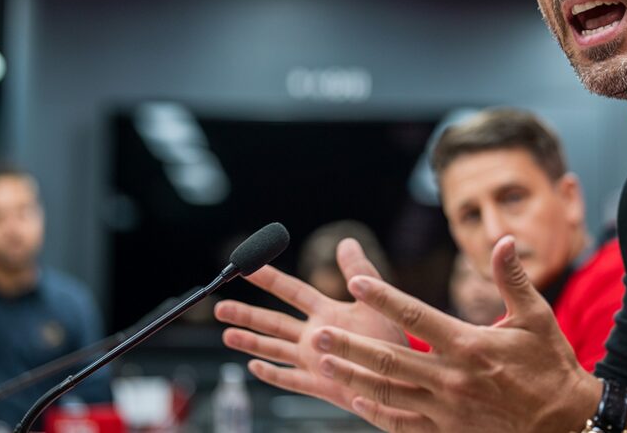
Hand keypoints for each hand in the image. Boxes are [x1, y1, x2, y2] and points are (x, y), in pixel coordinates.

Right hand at [213, 238, 406, 411]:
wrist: (408, 375)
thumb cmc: (394, 338)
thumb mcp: (376, 300)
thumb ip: (361, 272)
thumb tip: (347, 240)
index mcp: (327, 312)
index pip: (292, 291)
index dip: (269, 279)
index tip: (247, 267)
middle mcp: (316, 334)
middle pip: (274, 322)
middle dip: (246, 315)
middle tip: (218, 307)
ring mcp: (315, 359)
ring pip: (276, 349)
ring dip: (251, 342)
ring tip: (227, 335)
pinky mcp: (321, 384)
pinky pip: (291, 380)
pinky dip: (272, 375)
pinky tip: (254, 367)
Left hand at [310, 235, 601, 432]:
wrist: (566, 422)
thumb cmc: (551, 366)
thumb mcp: (537, 317)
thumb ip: (512, 279)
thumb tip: (502, 240)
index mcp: (470, 345)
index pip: (417, 317)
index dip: (385, 299)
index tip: (357, 284)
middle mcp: (452, 378)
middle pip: (390, 359)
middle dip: (351, 346)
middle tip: (318, 335)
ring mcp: (447, 409)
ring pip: (389, 392)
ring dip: (354, 376)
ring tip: (324, 362)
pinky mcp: (448, 431)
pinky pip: (402, 423)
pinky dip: (376, 411)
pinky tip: (354, 398)